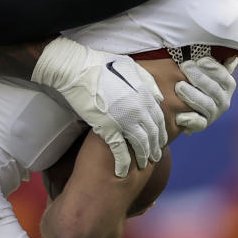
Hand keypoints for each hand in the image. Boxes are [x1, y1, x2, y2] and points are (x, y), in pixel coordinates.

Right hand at [33, 37, 166, 176]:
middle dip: (155, 148)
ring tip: (143, 166)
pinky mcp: (109, 128)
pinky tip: (123, 172)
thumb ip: (147, 82)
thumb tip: (158, 96)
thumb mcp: (131, 67)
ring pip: (141, 145)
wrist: (77, 69)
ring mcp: (125, 120)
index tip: (159, 140)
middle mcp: (139, 109)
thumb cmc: (101, 65)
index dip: (160, 132)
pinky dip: (124, 163)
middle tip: (154, 157)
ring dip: (143, 158)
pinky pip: (121, 151)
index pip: (159, 119)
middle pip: (153, 135)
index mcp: (145, 94)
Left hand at [174, 56, 237, 132]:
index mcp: (227, 85)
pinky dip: (190, 120)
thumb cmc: (194, 79)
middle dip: (198, 77)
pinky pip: (199, 124)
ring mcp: (213, 113)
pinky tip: (180, 116)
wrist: (183, 103)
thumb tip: (232, 56)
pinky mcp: (202, 124)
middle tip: (184, 66)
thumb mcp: (205, 69)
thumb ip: (217, 63)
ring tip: (179, 86)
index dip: (212, 67)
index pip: (223, 75)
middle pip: (213, 89)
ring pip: (207, 105)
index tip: (200, 60)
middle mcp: (223, 100)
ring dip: (192, 95)